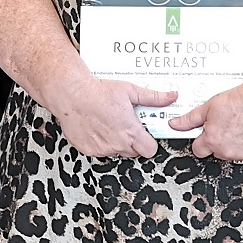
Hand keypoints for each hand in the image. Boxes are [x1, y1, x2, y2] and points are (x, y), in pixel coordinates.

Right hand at [48, 76, 174, 157]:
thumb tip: (171, 96)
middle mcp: (117, 143)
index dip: (150, 142)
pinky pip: (100, 152)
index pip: (150, 150)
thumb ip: (153, 97)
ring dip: (117, 142)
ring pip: (117, 152)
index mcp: (131, 131)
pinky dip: (101, 143)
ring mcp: (102, 149)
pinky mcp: (88, 150)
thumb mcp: (130, 91)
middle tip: (126, 125)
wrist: (72, 94)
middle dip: (134, 141)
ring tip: (110, 124)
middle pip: (134, 152)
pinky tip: (97, 127)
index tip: (146, 134)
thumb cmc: (98, 92)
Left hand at [172, 82, 242, 161]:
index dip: (202, 140)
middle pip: (217, 152)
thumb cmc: (241, 100)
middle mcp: (227, 151)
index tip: (207, 133)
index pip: (198, 150)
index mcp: (212, 140)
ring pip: (234, 153)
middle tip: (227, 125)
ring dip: (235, 143)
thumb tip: (175, 124)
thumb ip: (190, 119)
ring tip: (240, 125)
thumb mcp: (210, 106)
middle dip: (219, 141)